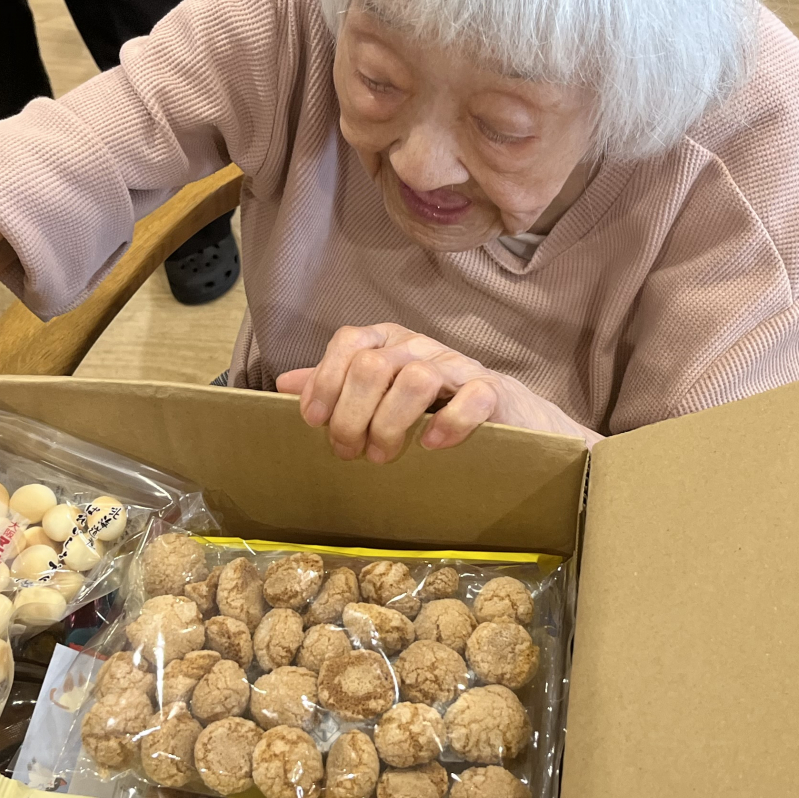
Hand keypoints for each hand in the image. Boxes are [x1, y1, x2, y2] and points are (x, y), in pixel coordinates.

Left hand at [275, 323, 601, 462]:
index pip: (349, 342)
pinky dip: (449, 422)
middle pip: (374, 365)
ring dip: (391, 422)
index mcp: (390, 343)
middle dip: (353, 415)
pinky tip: (434, 446)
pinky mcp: (495, 391)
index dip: (326, 380)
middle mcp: (420, 348)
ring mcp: (459, 367)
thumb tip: (283, 385)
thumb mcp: (381, 397)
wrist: (514, 425)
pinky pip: (471, 396)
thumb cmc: (438, 412)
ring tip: (385, 455)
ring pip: (414, 378)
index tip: (316, 423)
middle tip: (352, 453)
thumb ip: (337, 387)